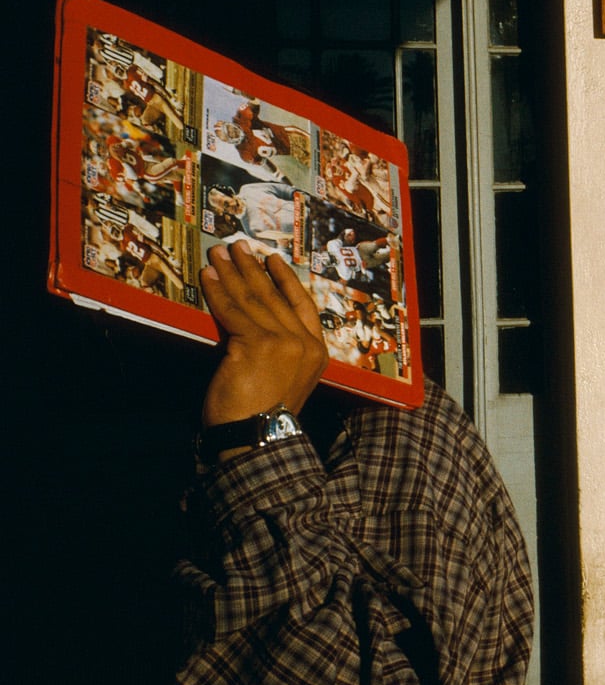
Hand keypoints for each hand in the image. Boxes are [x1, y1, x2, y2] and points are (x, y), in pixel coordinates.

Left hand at [200, 241, 328, 426]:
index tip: (272, 260)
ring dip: (233, 272)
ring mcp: (282, 342)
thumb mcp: (283, 378)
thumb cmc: (265, 417)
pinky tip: (208, 276)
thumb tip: (249, 325)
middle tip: (239, 246)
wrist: (258, 438)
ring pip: (253, 299)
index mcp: (316, 352)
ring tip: (220, 253)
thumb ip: (277, 350)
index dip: (285, 280)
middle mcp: (304, 343)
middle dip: (254, 268)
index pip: (302, 305)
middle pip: (275, 296)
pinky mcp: (255, 344)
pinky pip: (232, 311)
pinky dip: (218, 291)